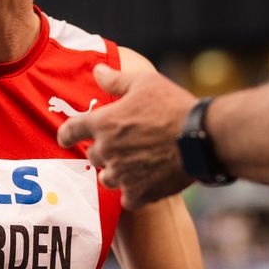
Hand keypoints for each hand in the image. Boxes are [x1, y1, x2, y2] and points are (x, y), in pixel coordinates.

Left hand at [59, 64, 194, 208]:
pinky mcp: (139, 193)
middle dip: (105, 150)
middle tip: (126, 144)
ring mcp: (122, 174)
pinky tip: (147, 183)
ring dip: (118, 172)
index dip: (67, 134)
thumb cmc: (173, 106)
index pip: (71, 130)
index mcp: (104, 122)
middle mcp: (108, 150)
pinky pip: (127, 197)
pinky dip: (135, 192)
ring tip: (137, 164)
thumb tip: (97, 71)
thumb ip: (116, 80)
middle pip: (93, 156)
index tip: (66, 138)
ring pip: (108, 178)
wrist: (201, 138)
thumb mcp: (145, 83)